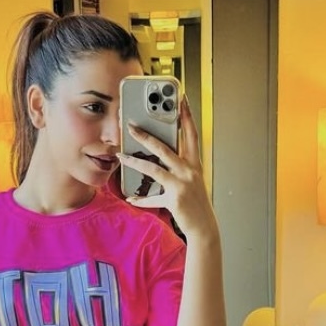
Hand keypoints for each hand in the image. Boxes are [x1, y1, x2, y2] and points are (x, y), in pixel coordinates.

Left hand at [119, 96, 218, 244]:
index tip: (181, 99)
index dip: (187, 115)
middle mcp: (189, 171)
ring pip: (154, 169)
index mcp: (194, 163)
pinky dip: (141, 199)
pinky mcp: (175, 200)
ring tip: (120, 155)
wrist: (204, 227)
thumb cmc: (196, 202)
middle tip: (131, 125)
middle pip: (165, 148)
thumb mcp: (191, 180)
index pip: (191, 134)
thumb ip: (177, 166)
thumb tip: (158, 156)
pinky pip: (152, 198)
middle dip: (146, 136)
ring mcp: (182, 185)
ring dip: (134, 162)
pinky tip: (130, 198)